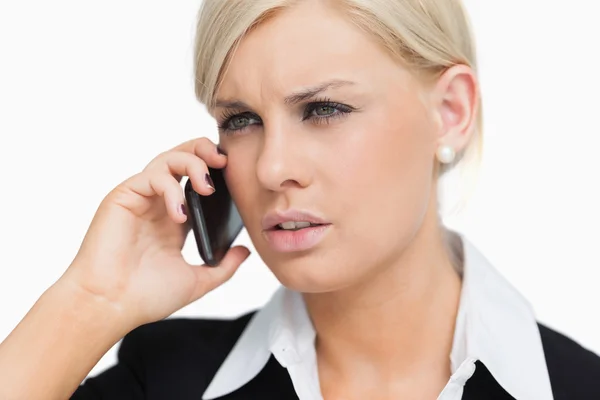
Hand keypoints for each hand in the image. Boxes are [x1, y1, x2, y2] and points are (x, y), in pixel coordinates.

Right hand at [60, 138, 249, 330]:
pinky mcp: (123, 197)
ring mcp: (141, 198)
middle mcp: (158, 203)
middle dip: (205, 150)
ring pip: (167, 159)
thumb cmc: (146, 296)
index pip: (197, 179)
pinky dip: (170, 189)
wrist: (111, 306)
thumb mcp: (196, 281)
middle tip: (224, 161)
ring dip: (192, 163)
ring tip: (207, 187)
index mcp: (175, 218)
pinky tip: (178, 214)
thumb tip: (245, 251)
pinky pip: (151, 176)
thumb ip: (224, 267)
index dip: (216, 170)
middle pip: (182, 158)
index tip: (237, 174)